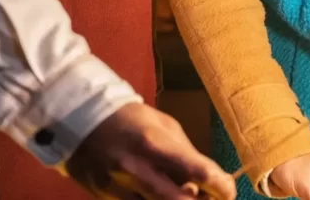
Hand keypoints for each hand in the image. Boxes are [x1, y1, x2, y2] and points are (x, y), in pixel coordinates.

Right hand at [66, 103, 234, 198]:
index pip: (200, 173)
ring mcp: (120, 188)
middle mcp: (138, 169)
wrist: (81, 121)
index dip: (221, 187)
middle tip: (212, 198)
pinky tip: (162, 195)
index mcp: (156, 144)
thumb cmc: (131, 119)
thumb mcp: (165, 126)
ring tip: (187, 194)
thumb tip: (206, 179)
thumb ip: (185, 153)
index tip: (228, 191)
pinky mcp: (107, 199)